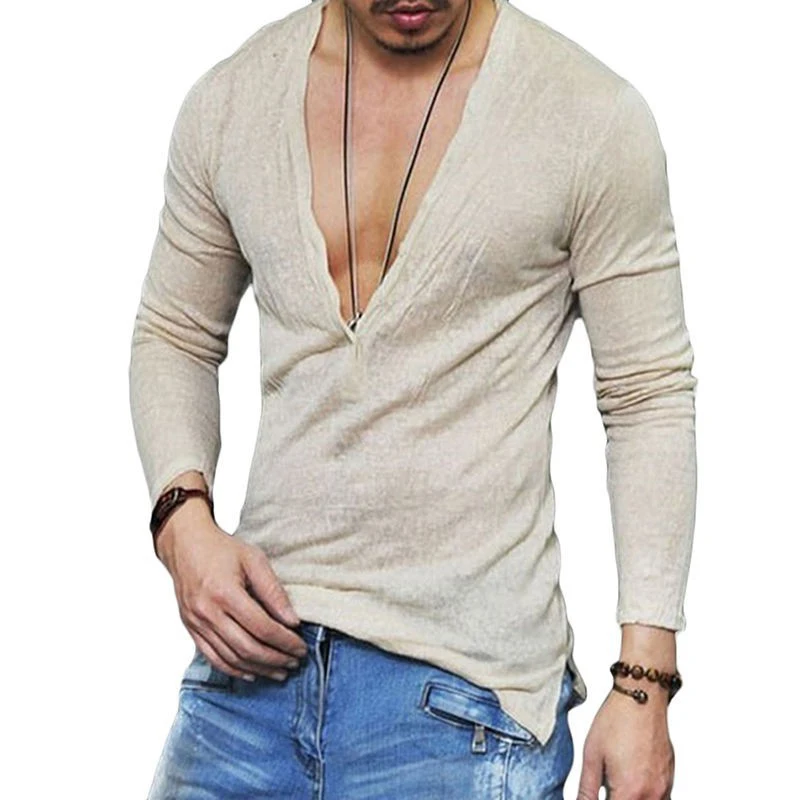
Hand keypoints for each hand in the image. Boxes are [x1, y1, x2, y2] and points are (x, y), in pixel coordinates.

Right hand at [155, 500, 308, 681]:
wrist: (185, 546)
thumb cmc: (222, 549)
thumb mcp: (254, 560)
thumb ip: (273, 591)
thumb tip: (292, 621)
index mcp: (225, 593)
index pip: (262, 627)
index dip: (285, 641)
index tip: (301, 647)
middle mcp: (208, 612)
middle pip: (247, 647)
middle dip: (275, 659)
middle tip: (295, 661)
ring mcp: (197, 624)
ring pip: (231, 658)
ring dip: (258, 668)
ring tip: (280, 670)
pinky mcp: (191, 629)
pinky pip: (213, 658)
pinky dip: (234, 670)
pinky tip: (252, 673)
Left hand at [576, 686, 673, 798]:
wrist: (642, 697)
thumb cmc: (617, 720)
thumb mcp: (591, 756)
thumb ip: (587, 789)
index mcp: (629, 792)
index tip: (595, 795)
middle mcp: (652, 794)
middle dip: (617, 798)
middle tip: (606, 784)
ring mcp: (664, 787)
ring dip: (631, 798)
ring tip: (618, 784)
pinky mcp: (670, 778)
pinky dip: (646, 797)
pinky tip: (633, 782)